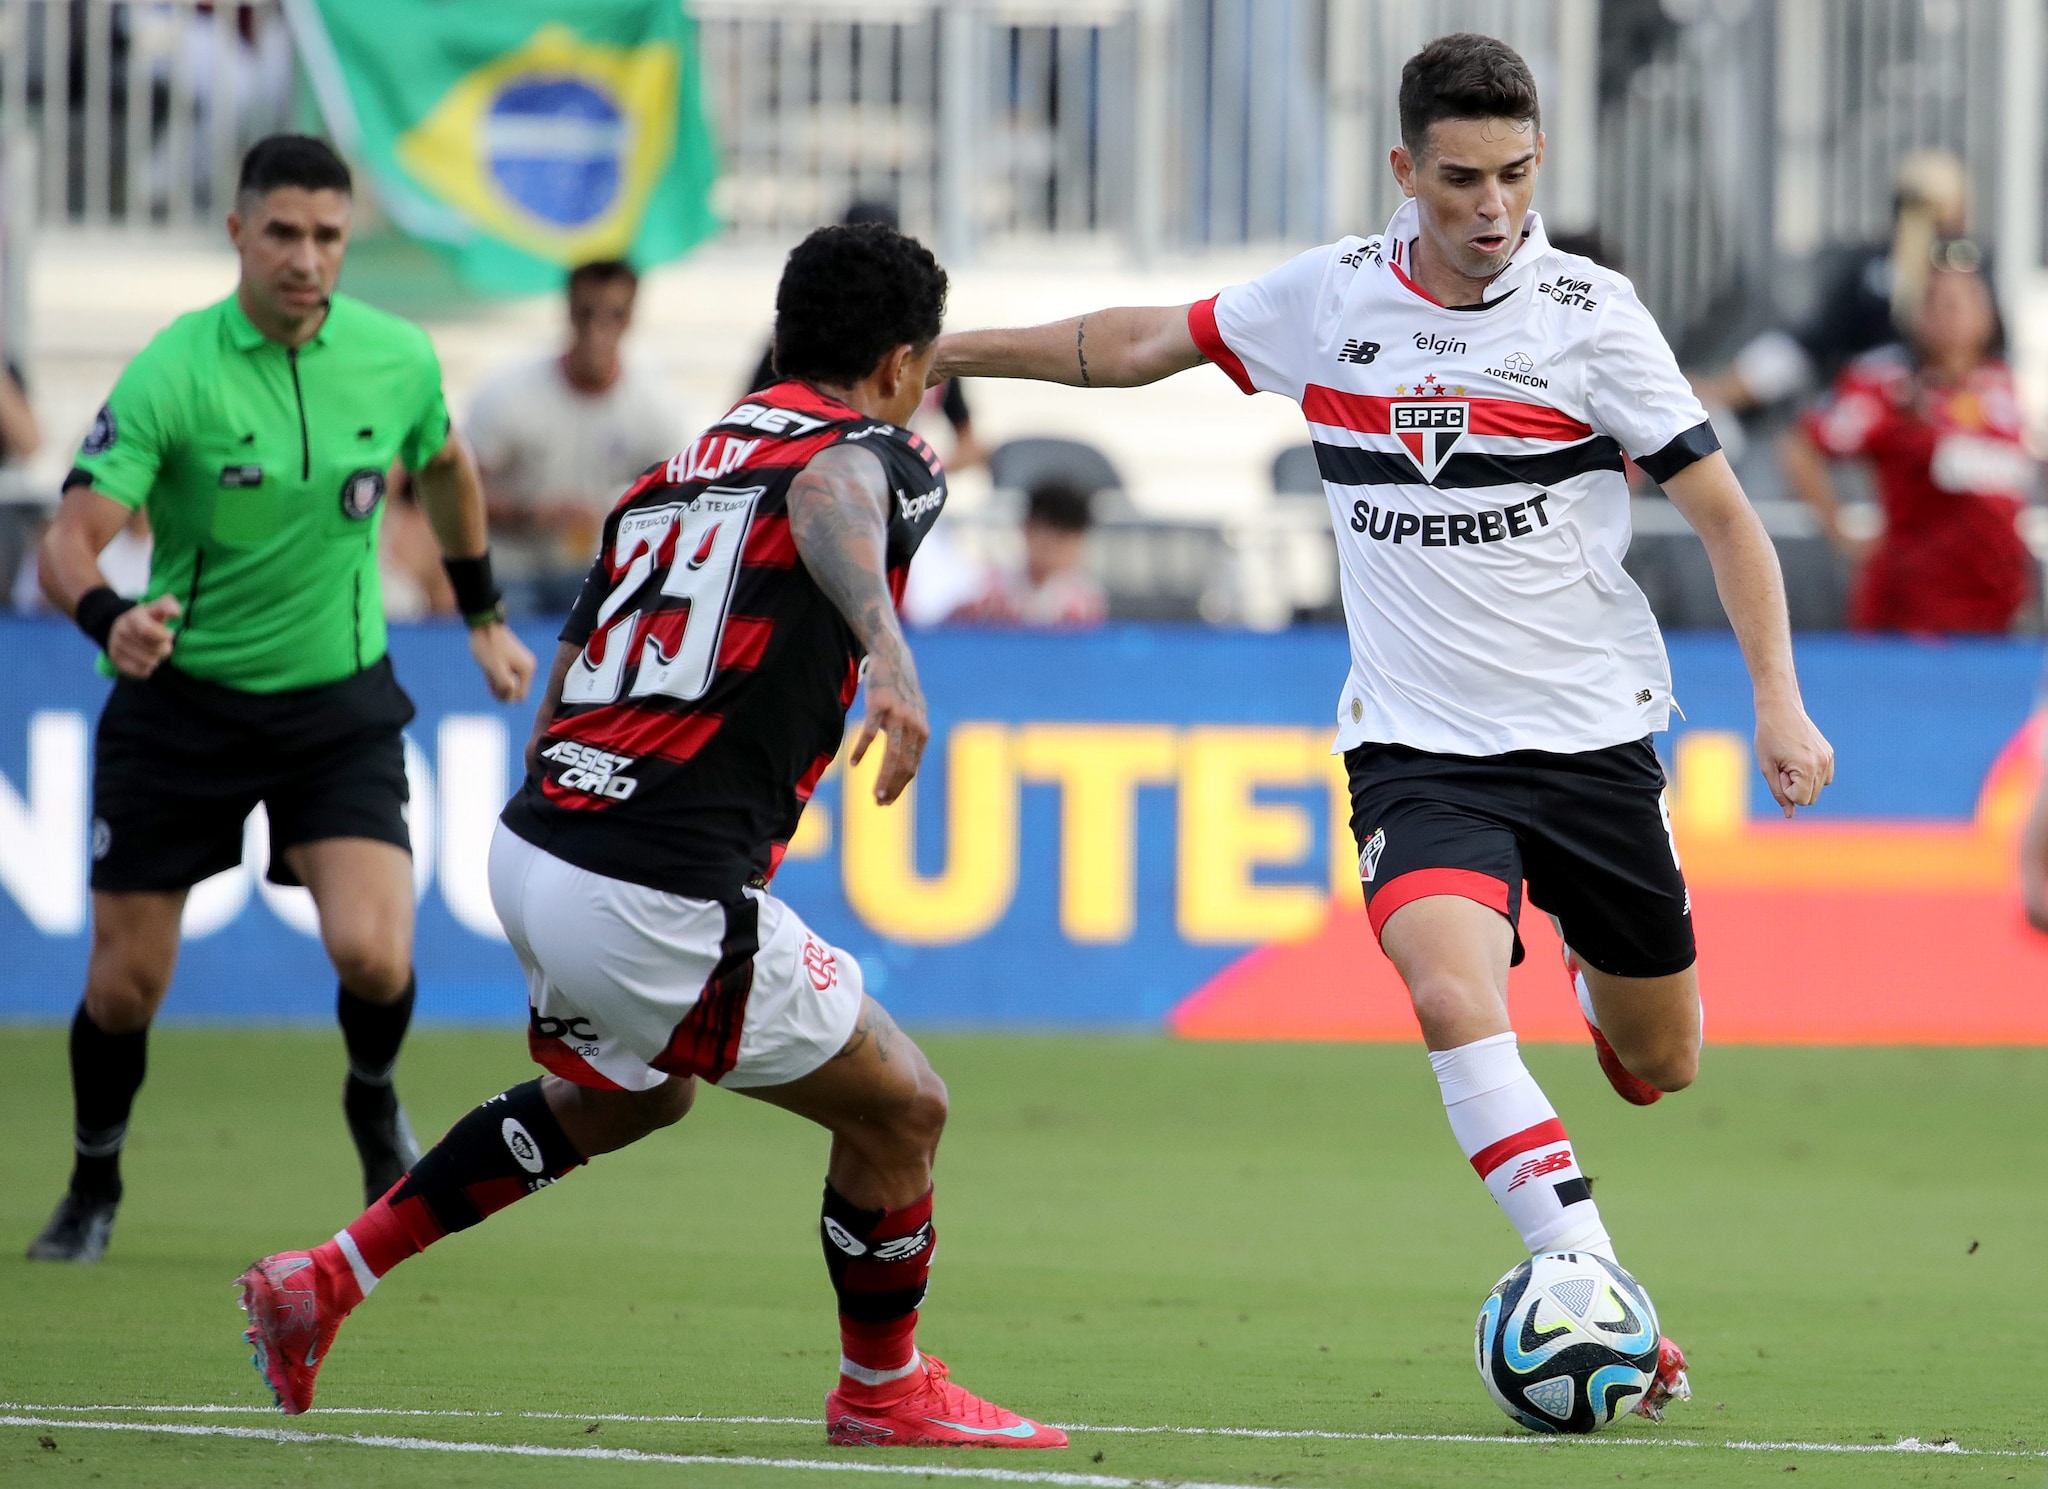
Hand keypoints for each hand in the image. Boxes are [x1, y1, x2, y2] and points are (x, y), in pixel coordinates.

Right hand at [106, 594, 180, 678]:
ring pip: (149, 663)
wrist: (119, 629)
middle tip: (159, 643)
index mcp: (133, 617)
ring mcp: (116, 647)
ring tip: (151, 650)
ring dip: (156, 659)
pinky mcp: (116, 662)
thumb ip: (167, 605)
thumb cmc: (147, 620)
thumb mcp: (156, 609)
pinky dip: (147, 669)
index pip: (148, 631)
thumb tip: (177, 613)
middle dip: (163, 648)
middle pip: (154, 650)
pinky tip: (144, 660)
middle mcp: (121, 631)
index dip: (164, 636)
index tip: (168, 634)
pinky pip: (140, 672)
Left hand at [468, 622, 535, 702]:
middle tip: (489, 679)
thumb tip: (512, 697)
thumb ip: (504, 684)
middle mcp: (529, 667)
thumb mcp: (494, 668)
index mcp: (527, 670)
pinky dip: (498, 675)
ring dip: (498, 682)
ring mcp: (523, 663)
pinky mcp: (515, 660)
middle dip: (501, 689)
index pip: (520, 697)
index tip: (491, 689)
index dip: (505, 697)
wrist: (485, 624)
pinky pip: (508, 676)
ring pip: (511, 684)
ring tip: (488, 671)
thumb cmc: (488, 646)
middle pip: (516, 691)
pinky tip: (489, 668)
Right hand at [849, 651, 927, 805]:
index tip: (886, 801)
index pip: (912, 768)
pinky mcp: (880, 705)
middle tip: (879, 804)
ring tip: (874, 795)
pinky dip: (861, 750)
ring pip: (892, 755)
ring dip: (883, 778)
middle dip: (893, 788)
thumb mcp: (913, 715)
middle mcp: (914, 726)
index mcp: (922, 731)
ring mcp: (898, 715)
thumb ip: (912, 739)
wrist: (893, 657)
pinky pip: (870, 734)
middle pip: (904, 766)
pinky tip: (854, 763)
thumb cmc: (901, 690)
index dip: (899, 787)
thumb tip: (907, 767)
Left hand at [1756, 697, 1833, 817]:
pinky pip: (1823, 778)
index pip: (1800, 800)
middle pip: (1810, 798)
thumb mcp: (1767, 767)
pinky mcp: (1829, 753)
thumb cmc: (1768, 737)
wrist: (1780, 709)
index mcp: (1808, 768)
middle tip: (1782, 765)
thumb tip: (1790, 816)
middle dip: (1794, 788)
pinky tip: (1798, 758)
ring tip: (1789, 760)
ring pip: (1817, 789)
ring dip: (1802, 782)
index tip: (1778, 769)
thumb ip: (1779, 793)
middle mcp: (1823, 764)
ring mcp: (1828, 758)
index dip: (1785, 789)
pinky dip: (1811, 775)